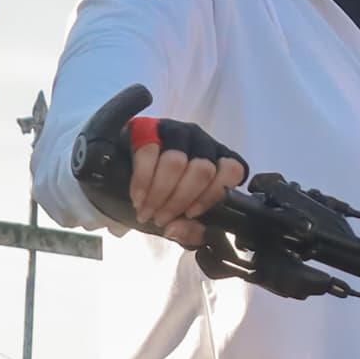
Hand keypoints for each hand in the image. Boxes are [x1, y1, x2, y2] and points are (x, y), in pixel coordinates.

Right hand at [122, 140, 244, 248]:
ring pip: (176, 162)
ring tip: (147, 211)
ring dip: (159, 193)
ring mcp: (177, 131)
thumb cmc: (167, 196)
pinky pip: (148, 153)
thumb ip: (192, 230)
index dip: (211, 196)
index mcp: (221, 160)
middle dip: (178, 201)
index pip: (232, 171)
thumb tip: (174, 230)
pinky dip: (142, 182)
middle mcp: (203, 142)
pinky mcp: (149, 128)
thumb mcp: (185, 218)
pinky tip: (138, 198)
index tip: (190, 214)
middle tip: (161, 219)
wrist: (127, 173)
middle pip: (202, 169)